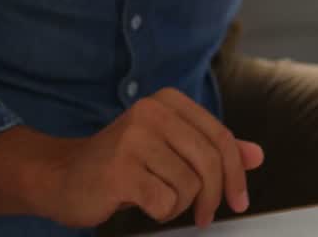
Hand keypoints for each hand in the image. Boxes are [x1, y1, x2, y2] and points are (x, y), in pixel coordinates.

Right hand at [28, 88, 261, 227]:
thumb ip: (212, 150)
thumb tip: (258, 156)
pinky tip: (141, 204)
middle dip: (214, 196)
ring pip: (189, 185)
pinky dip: (160, 212)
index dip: (236, 173)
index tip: (240, 201)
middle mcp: (152, 112)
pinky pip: (166, 201)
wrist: (59, 177)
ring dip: (178, 204)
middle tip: (206, 217)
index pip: (222, 138)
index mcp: (169, 101)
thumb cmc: (123, 165)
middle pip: (210, 160)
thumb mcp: (171, 150)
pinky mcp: (120, 169)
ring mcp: (134, 138)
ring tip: (155, 198)